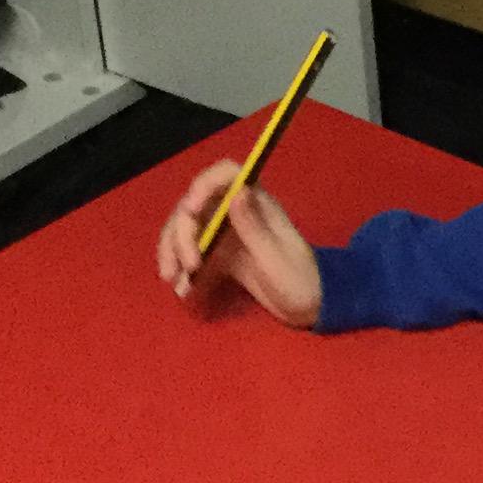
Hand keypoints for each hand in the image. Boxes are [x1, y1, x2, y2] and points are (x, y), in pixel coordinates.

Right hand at [156, 162, 322, 325]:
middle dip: (182, 232)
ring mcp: (225, 231)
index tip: (190, 209)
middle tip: (189, 266)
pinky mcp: (218, 252)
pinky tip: (181, 288)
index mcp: (258, 203)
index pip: (227, 174)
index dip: (204, 184)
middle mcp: (237, 211)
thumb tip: (237, 191)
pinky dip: (180, 267)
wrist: (309, 307)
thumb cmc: (300, 281)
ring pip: (185, 228)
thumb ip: (255, 228)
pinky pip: (190, 252)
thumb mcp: (276, 259)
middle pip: (195, 205)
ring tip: (174, 280)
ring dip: (173, 251)